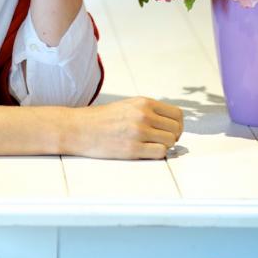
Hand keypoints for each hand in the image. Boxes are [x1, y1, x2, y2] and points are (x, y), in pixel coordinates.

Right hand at [66, 97, 183, 160]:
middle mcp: (143, 115)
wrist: (80, 128)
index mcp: (143, 103)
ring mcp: (138, 132)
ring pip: (170, 142)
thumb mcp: (127, 105)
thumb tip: (171, 122)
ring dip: (164, 146)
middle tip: (161, 141)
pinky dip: (157, 154)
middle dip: (173, 136)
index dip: (177, 124)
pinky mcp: (132, 149)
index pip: (177, 114)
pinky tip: (146, 152)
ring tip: (151, 146)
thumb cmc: (102, 118)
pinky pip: (159, 153)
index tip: (170, 130)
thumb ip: (148, 110)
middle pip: (176, 129)